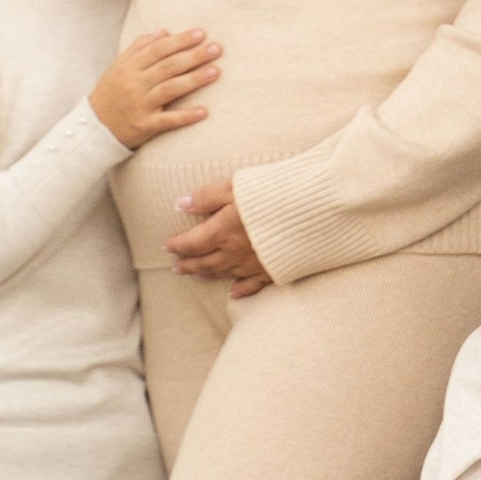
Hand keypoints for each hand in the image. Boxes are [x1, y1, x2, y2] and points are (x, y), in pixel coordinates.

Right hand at [90, 29, 220, 150]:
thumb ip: (139, 47)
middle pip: (168, 67)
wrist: (93, 128)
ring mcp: (140, 106)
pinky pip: (167, 121)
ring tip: (216, 71)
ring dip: (194, 80)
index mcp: (128, 67)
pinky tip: (204, 111)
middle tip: (217, 48)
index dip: (180, 41)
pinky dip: (185, 116)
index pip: (158, 49)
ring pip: (170, 89)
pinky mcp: (144, 126)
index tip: (201, 33)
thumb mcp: (118, 66)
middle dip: (193, 56)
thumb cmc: (110, 93)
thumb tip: (164, 32)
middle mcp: (134, 84)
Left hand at [168, 177, 273, 294]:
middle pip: (204, 262)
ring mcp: (254, 264)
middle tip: (176, 267)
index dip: (178, 245)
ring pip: (224, 273)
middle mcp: (234, 252)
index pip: (192, 243)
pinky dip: (241, 290)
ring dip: (207, 274)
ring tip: (197, 275)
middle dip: (188, 264)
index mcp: (223, 231)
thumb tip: (181, 204)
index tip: (167, 246)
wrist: (313, 212)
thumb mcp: (236, 187)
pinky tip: (234, 293)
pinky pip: (252, 285)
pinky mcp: (273, 270)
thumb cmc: (273, 194)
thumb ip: (207, 196)